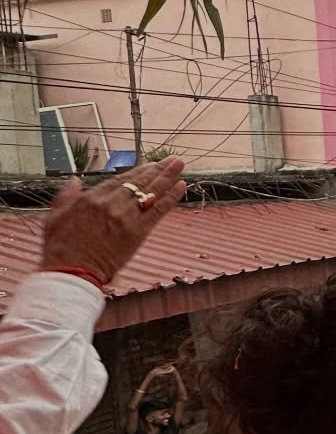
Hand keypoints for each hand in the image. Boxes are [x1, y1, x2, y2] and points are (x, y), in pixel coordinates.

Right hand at [41, 158, 186, 284]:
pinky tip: (181, 187)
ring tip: (180, 165)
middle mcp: (111, 204)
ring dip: (168, 177)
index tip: (150, 165)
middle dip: (158, 170)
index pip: (120, 180)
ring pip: (151, 192)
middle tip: (172, 160)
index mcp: (92, 198)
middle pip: (139, 182)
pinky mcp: (138, 232)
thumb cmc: (61, 249)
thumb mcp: (55, 217)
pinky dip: (171, 198)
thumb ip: (66, 196)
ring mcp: (126, 217)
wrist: (72, 273)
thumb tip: (74, 181)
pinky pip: (159, 210)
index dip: (138, 171)